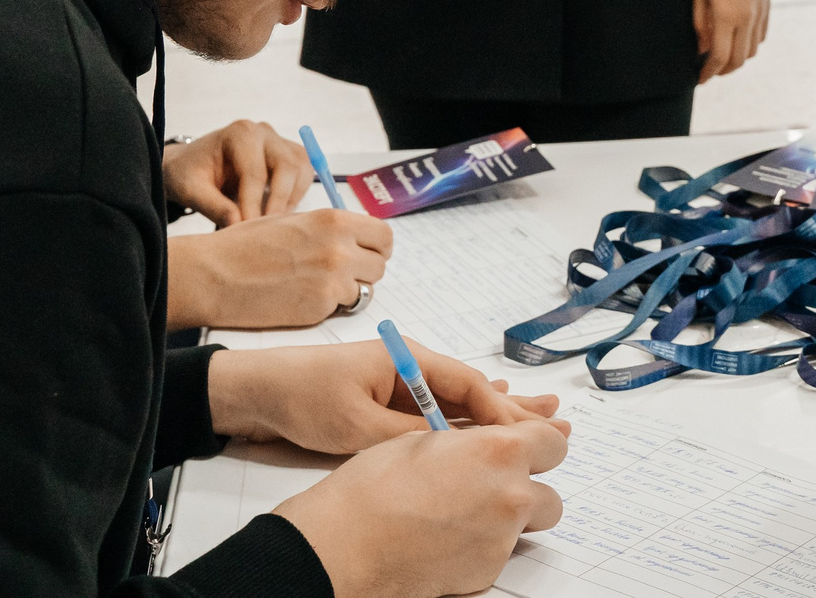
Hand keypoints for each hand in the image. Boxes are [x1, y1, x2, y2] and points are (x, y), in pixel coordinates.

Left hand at [165, 120, 309, 224]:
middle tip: (266, 231)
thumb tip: (237, 226)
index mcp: (238, 134)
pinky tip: (278, 214)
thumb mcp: (190, 190)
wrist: (191, 164)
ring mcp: (278, 141)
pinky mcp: (288, 154)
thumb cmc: (189, 174)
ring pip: (302, 169)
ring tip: (273, 224)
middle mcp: (262, 132)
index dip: (253, 204)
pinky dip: (296, 195)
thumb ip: (212, 206)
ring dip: (292, 198)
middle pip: (287, 166)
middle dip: (279, 202)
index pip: (255, 172)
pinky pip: (304, 173)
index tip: (247, 231)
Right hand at [167, 208, 393, 330]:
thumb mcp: (294, 222)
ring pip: (365, 290)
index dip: (377, 246)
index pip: (383, 235)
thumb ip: (329, 229)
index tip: (368, 254)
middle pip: (380, 265)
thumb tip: (355, 238)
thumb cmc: (245, 246)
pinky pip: (342, 308)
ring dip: (348, 291)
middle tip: (343, 275)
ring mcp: (332, 280)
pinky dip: (329, 306)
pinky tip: (303, 298)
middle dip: (365, 271)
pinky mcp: (320, 307)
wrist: (214, 275)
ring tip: (317, 286)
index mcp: (334, 220)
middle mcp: (339, 248)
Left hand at [208, 337, 562, 452]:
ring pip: (460, 404)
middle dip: (515, 408)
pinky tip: (490, 422)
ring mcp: (401, 386)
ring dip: (496, 417)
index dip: (502, 413)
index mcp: (408, 360)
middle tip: (558, 418)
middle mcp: (411, 369)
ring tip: (541, 416)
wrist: (256, 392)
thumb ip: (407, 438)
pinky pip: (438, 414)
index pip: (469, 386)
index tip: (530, 436)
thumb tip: (449, 454)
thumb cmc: (303, 395)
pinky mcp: (388, 404)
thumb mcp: (357, 424)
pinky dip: (467, 423)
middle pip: (473, 391)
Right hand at [275, 419, 568, 597]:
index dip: (538, 444)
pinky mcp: (486, 571)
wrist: (346, 544)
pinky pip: (500, 553)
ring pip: (529, 526)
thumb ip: (472, 442)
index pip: (553, 442)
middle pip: (551, 492)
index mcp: (500, 451)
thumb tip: (486, 445)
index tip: (527, 448)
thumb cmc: (374, 487)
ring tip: (468, 512)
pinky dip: (483, 546)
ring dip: (512, 518)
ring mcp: (502, 538)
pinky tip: (447, 538)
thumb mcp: (426, 439)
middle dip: (528, 487)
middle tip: (494, 483)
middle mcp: (511, 495)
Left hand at [693, 0, 770, 83]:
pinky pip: (760, 36)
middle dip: (723, 70)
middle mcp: (748, 19)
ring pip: (752, 50)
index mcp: (728, 16)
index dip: (708, 72)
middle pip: (739, 60)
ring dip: (737, 59)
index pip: (719, 57)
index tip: (699, 79)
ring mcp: (760, 13)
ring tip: (721, 56)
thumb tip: (701, 49)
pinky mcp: (767, 6)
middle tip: (708, 71)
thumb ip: (699, 24)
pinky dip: (749, 45)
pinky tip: (737, 39)